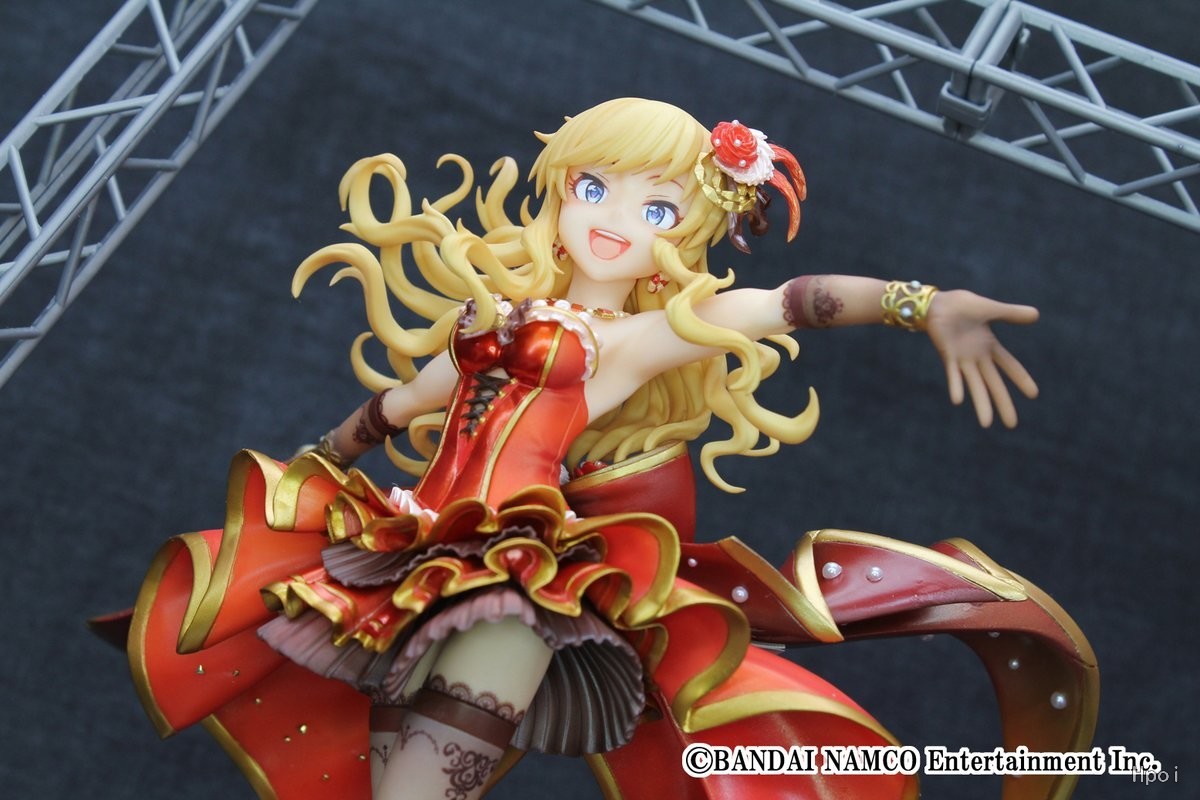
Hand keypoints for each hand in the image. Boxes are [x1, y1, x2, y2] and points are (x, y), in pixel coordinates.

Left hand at [925, 290, 1038, 427]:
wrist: (937, 303)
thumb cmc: (962, 306)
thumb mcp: (992, 309)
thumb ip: (1011, 313)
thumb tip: (1037, 315)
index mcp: (989, 346)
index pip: (1009, 366)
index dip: (1021, 379)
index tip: (1034, 395)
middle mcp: (977, 357)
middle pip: (993, 384)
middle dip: (1003, 404)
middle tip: (1012, 425)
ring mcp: (962, 359)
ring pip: (975, 385)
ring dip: (981, 404)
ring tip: (987, 424)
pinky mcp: (947, 356)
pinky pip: (953, 374)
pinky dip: (955, 386)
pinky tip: (958, 400)